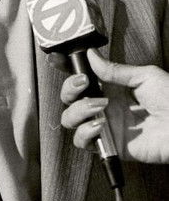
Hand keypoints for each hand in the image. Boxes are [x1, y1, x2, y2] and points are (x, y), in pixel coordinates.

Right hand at [60, 49, 168, 163]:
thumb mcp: (144, 76)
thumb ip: (114, 70)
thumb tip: (90, 55)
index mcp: (113, 88)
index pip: (83, 78)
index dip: (66, 70)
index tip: (56, 60)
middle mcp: (105, 106)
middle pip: (70, 98)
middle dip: (69, 89)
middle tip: (83, 84)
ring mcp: (105, 126)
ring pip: (70, 119)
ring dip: (77, 110)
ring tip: (98, 107)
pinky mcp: (109, 145)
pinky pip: (84, 142)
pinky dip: (85, 133)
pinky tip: (99, 125)